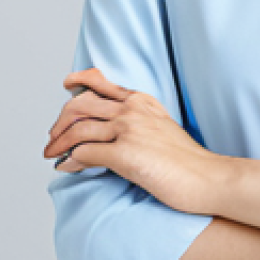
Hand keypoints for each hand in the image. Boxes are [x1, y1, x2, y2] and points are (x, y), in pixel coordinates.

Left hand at [43, 67, 221, 214]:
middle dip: (61, 122)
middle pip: (81, 105)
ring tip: (51, 154)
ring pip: (77, 129)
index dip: (79, 83)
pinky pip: (84, 154)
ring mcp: (128, 130)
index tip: (67, 85)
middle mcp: (132, 110)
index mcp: (142, 101)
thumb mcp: (162, 127)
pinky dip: (69, 161)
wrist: (207, 177)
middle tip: (52, 137)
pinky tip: (65, 168)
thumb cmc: (187, 160)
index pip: (101, 83)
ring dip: (58, 143)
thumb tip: (112, 132)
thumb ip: (139, 121)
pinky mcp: (125, 154)